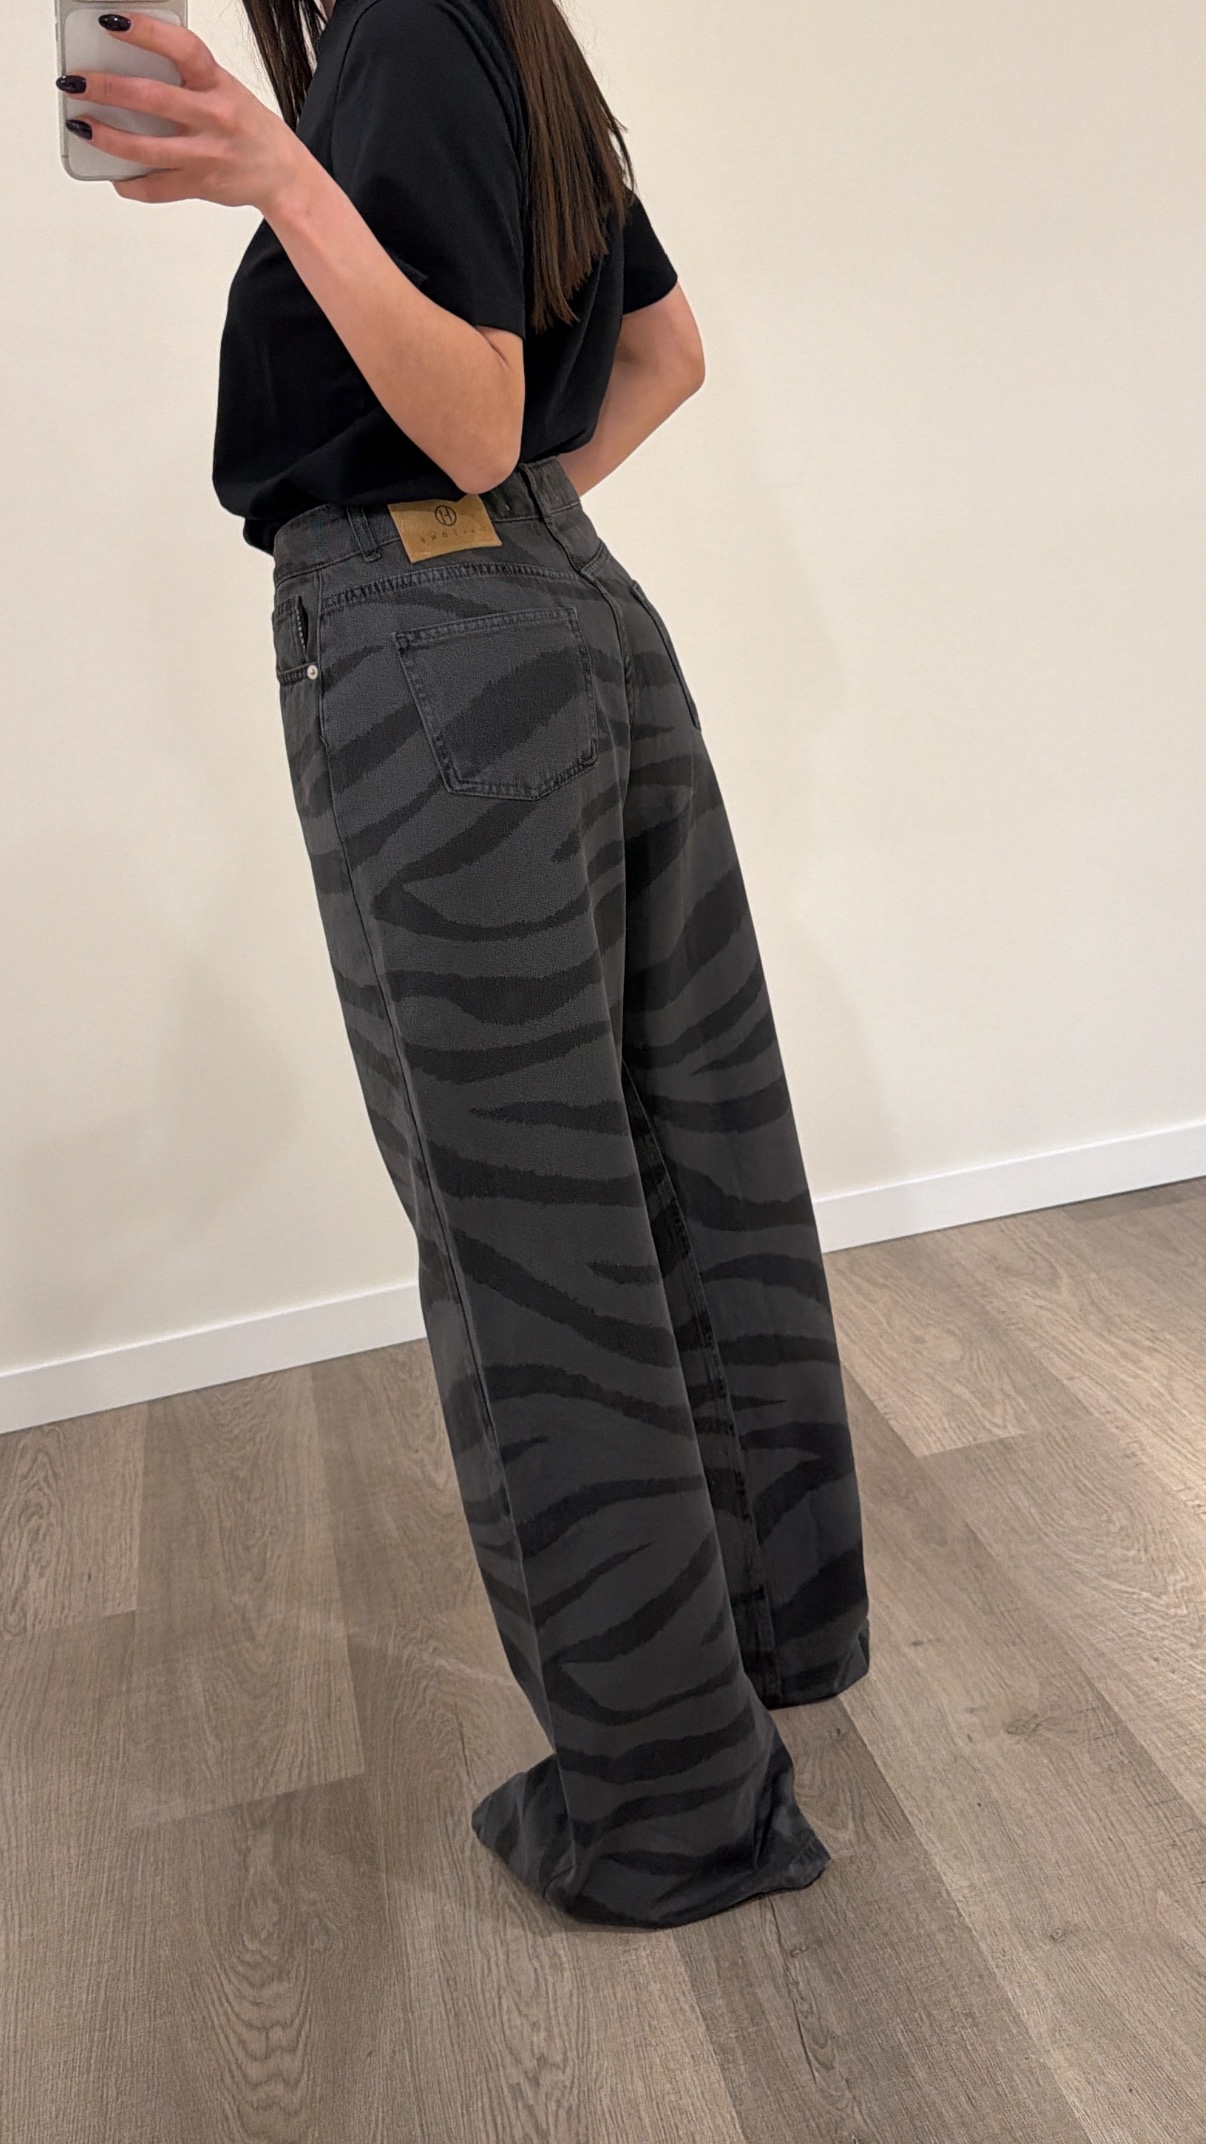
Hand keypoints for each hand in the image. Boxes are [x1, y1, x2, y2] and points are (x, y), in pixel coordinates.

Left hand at [59, 10, 305, 213]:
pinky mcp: (200, 186)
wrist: (283, 175)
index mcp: (219, 85)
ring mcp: (206, 155)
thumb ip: (185, 80)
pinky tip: (115, 174)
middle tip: (76, 82)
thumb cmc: (246, 127)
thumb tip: (129, 70)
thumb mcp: (223, 89)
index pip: (183, 48)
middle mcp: (214, 118)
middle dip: (107, 88)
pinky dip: (130, 183)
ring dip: (107, 138)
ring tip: (82, 126)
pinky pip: (157, 189)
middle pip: (153, 99)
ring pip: (147, 149)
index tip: (112, 23)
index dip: (147, 32)